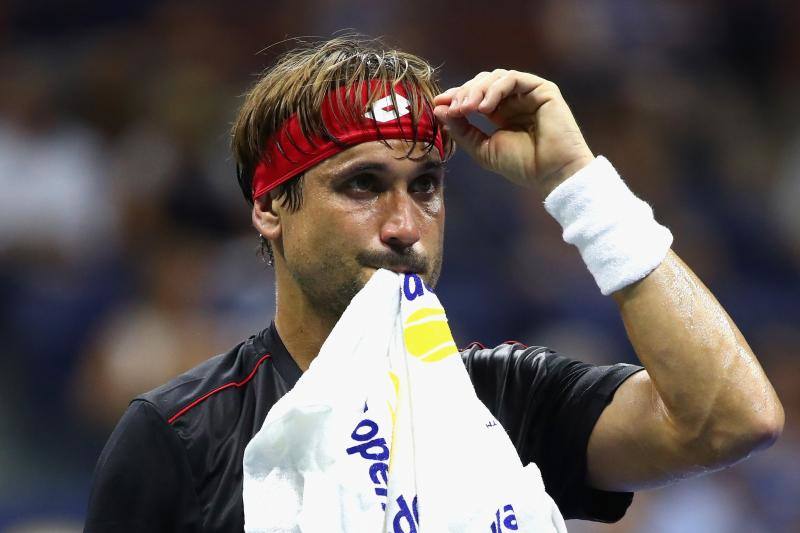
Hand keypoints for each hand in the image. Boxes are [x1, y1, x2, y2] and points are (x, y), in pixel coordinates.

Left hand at [433, 69, 594, 196]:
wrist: (552, 174)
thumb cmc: (522, 165)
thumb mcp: (483, 148)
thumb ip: (462, 129)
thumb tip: (439, 109)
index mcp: (501, 113)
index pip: (474, 96)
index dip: (455, 97)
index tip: (437, 103)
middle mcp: (514, 101)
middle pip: (483, 82)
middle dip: (464, 92)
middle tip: (454, 108)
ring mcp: (528, 93)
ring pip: (496, 77)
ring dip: (477, 90)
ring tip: (467, 109)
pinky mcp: (542, 89)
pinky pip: (512, 79)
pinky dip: (494, 89)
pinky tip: (484, 107)